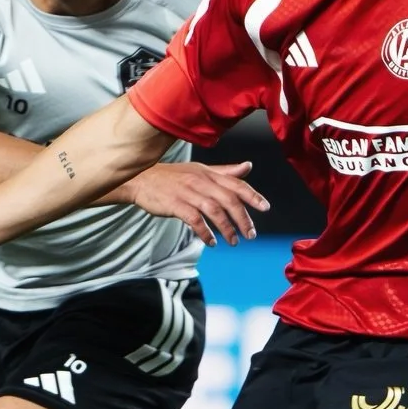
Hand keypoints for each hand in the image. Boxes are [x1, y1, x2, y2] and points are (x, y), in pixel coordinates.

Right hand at [125, 160, 269, 246]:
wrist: (141, 179)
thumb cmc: (172, 176)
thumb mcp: (200, 170)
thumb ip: (225, 171)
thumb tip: (248, 166)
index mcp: (209, 173)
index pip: (236, 184)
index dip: (253, 196)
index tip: (265, 208)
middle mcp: (201, 181)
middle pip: (229, 200)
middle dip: (243, 218)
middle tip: (251, 234)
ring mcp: (188, 192)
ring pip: (215, 211)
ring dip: (227, 228)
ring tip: (234, 241)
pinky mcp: (175, 204)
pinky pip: (195, 220)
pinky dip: (205, 232)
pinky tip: (211, 242)